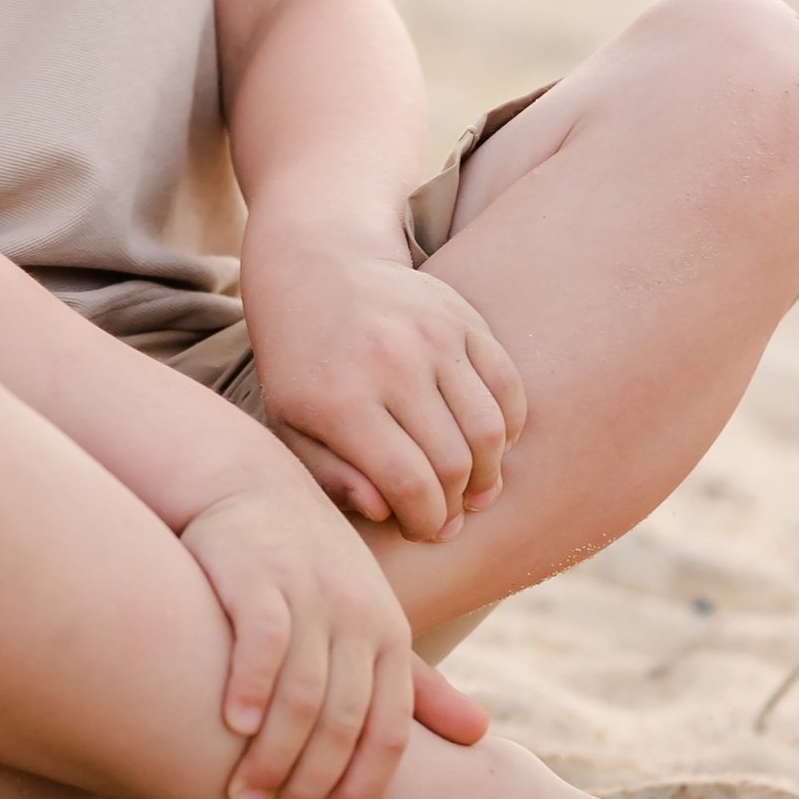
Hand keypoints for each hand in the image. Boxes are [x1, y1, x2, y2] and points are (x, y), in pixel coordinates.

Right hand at [179, 482, 487, 798]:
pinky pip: (262, 645)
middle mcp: (358, 617)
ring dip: (275, 756)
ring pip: (304, 695)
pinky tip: (231, 725)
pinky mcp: (259, 577)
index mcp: (389, 636)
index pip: (389, 731)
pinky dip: (250, 689)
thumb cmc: (310, 566)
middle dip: (311, 784)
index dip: (362, 787)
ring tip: (244, 796)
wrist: (247, 485)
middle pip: (344, 723)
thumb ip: (418, 686)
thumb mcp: (370, 620)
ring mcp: (310, 596)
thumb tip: (483, 736)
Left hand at [240, 232, 526, 542]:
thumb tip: (385, 512)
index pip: (409, 484)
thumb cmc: (301, 363)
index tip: (424, 531)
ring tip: (473, 490)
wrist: (319, 267)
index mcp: (342, 400)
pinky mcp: (463, 318)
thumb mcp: (289, 424)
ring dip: (489, 474)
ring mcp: (433, 337)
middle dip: (456, 507)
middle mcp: (392, 365)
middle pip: (454, 464)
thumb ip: (331, 476)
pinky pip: (508, 387)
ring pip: (488, 431)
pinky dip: (508, 427)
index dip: (426, 521)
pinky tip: (487, 445)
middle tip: (448, 519)